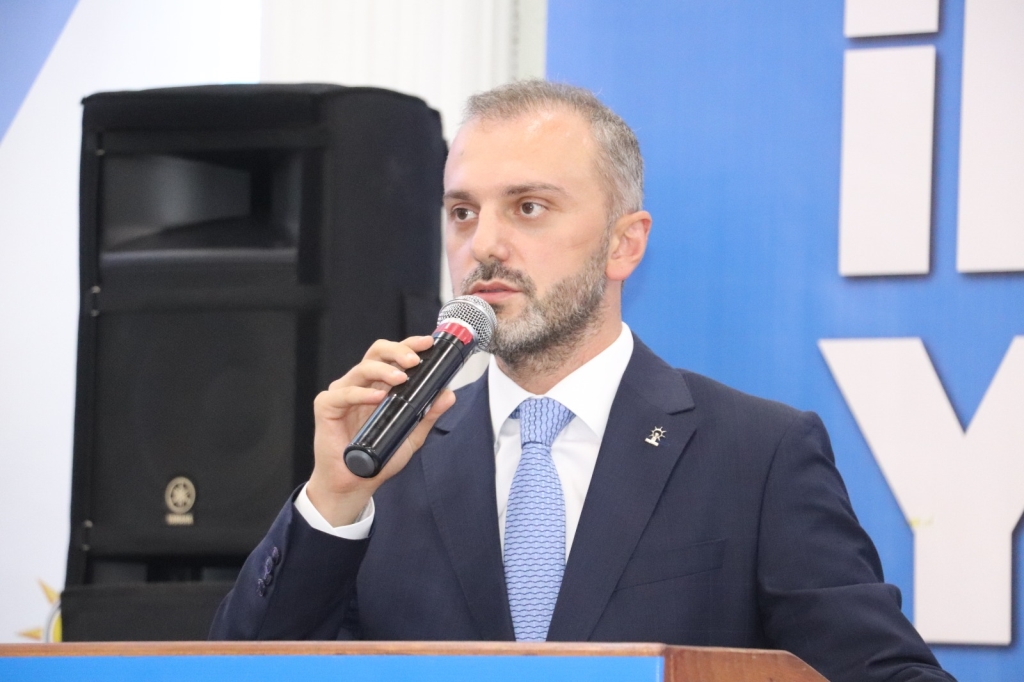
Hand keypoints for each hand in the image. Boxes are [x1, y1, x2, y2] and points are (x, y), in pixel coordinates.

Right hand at [306, 336, 456, 525]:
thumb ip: (428, 414)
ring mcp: (342, 394)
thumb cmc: (379, 457)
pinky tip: (377, 397)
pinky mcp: (327, 407)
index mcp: (379, 385)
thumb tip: (448, 394)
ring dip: (384, 370)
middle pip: (376, 353)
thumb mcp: (411, 435)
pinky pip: (343, 394)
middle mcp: (360, 384)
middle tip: (414, 360)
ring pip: (362, 369)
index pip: (392, 356)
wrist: (354, 484)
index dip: (408, 345)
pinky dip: (361, 393)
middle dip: (397, 351)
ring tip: (401, 379)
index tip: (428, 344)